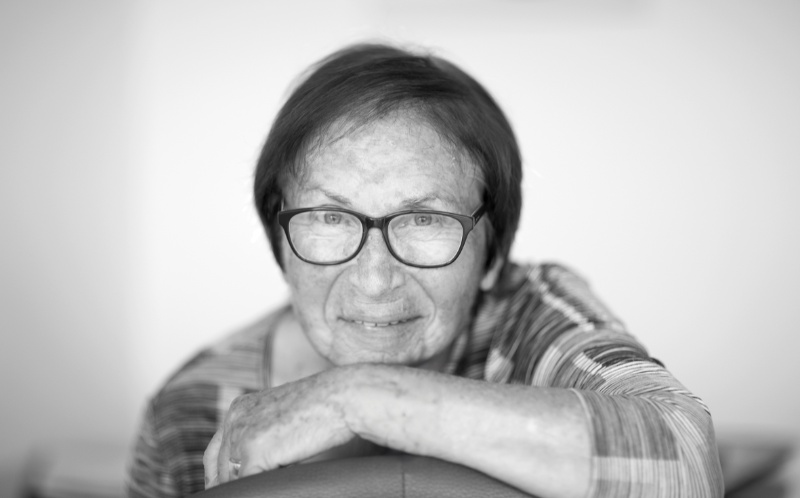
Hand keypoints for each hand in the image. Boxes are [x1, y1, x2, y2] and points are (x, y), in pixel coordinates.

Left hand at [203, 368, 354, 487]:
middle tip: (249, 494)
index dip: (221, 476)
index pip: (215, 453)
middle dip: (232, 485)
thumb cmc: (323, 409)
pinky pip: (246, 485)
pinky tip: (274, 491)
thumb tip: (252, 468)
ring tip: (267, 490)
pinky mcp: (254, 452)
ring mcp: (242, 435)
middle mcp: (234, 419)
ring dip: (247, 488)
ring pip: (231, 480)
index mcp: (238, 409)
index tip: (233, 487)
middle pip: (219, 468)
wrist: (341, 397)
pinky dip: (258, 492)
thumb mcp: (281, 419)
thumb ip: (260, 436)